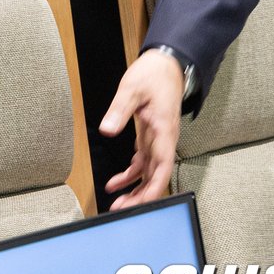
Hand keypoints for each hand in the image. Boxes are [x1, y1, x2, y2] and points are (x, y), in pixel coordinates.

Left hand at [99, 50, 184, 209]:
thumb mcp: (131, 89)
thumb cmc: (153, 75)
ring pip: (149, 172)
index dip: (153, 189)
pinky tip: (116, 182)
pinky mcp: (151, 136)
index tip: (142, 204)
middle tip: (122, 210)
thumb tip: (107, 129)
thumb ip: (119, 110)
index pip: (162, 168)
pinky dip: (130, 173)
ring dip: (134, 188)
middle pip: (155, 175)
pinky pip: (143, 161)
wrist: (166, 64)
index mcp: (163, 131)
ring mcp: (158, 139)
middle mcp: (164, 140)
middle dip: (141, 195)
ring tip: (117, 203)